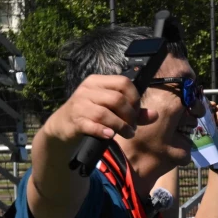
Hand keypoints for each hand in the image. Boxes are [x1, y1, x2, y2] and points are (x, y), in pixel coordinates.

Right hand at [39, 74, 157, 149]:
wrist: (62, 126)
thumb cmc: (91, 115)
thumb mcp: (112, 110)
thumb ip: (134, 112)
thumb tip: (155, 115)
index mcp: (97, 82)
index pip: (123, 82)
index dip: (135, 98)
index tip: (136, 112)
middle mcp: (87, 90)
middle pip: (117, 99)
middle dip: (130, 115)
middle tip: (132, 127)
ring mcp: (79, 105)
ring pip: (105, 113)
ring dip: (121, 126)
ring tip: (127, 133)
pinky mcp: (74, 120)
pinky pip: (92, 125)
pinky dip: (103, 130)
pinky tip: (110, 135)